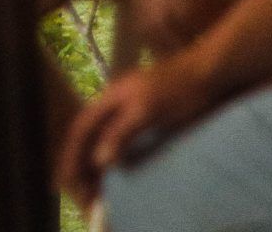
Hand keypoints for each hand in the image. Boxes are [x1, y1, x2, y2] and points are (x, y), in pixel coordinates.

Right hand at [59, 56, 211, 210]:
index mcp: (110, 99)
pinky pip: (120, 143)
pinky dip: (114, 161)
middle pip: (89, 137)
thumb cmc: (178, 90)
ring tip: (98, 192)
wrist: (206, 74)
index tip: (65, 180)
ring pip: (104, 141)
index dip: (71, 154)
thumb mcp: (148, 111)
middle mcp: (114, 105)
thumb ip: (122, 132)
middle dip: (82, 164)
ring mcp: (129, 111)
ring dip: (98, 165)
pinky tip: (119, 174)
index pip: (81, 130)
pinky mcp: (144, 119)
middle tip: (85, 196)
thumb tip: (99, 160)